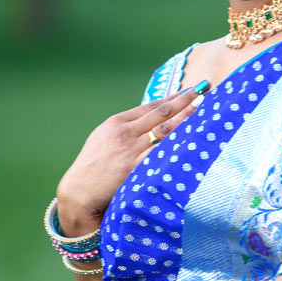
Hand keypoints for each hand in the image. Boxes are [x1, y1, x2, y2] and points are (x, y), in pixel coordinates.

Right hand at [56, 85, 207, 233]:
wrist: (78, 192)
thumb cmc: (92, 167)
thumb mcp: (104, 139)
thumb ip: (126, 130)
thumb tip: (149, 122)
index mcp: (117, 122)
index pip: (151, 106)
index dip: (173, 97)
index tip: (189, 91)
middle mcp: (125, 132)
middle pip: (161, 112)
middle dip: (184, 99)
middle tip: (203, 88)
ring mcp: (130, 149)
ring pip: (165, 129)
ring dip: (186, 116)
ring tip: (202, 106)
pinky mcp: (134, 168)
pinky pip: (161, 153)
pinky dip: (177, 144)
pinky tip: (192, 139)